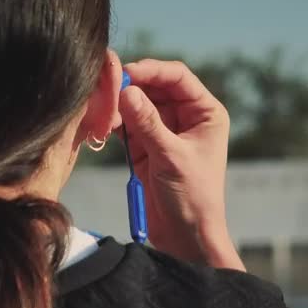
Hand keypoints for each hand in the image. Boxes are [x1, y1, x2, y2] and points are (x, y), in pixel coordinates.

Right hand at [119, 59, 244, 270]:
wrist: (185, 236)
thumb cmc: (192, 197)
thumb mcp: (171, 157)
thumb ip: (147, 123)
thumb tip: (125, 91)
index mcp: (205, 113)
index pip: (177, 77)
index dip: (151, 70)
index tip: (126, 74)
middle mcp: (186, 116)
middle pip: (154, 86)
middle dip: (130, 87)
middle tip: (105, 91)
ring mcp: (163, 130)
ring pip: (137, 103)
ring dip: (119, 105)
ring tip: (103, 112)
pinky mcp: (145, 146)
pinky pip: (127, 123)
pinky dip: (114, 122)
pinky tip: (102, 125)